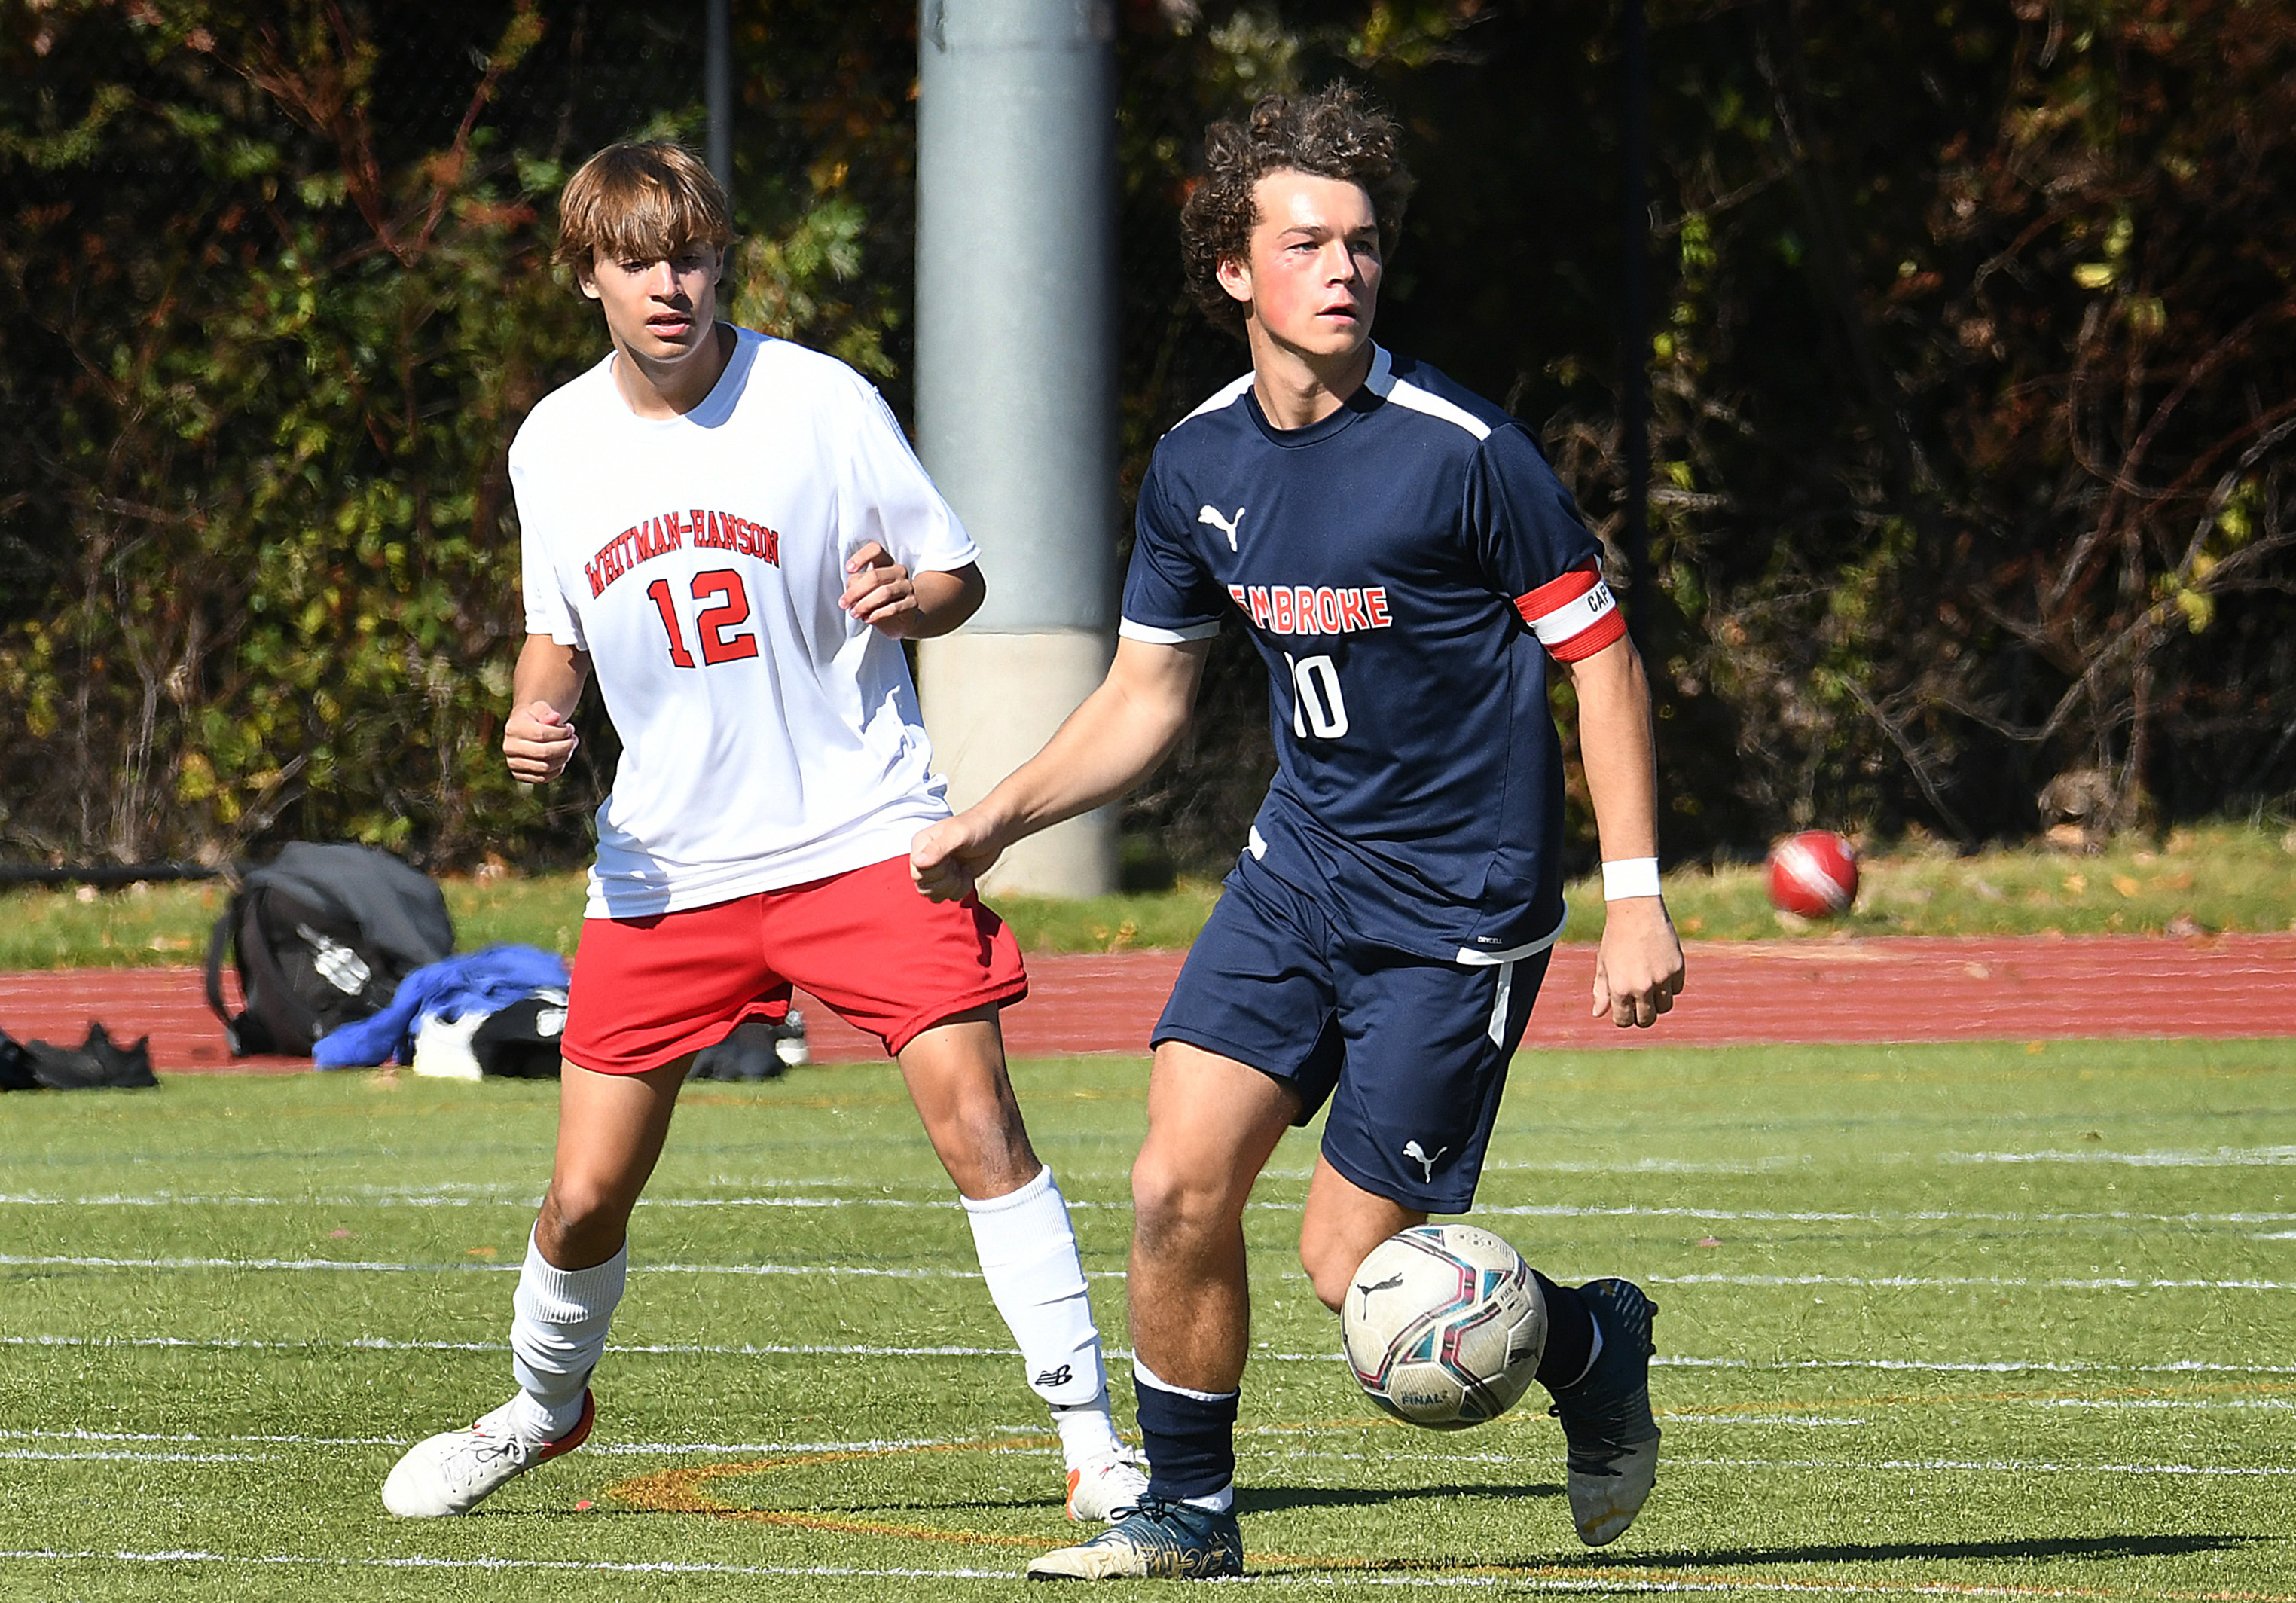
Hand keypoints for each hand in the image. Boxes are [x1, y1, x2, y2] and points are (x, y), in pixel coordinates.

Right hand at [504, 701, 577, 783]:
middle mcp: (509, 747)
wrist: (524, 729)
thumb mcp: (541, 708)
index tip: (570, 728)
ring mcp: (513, 763)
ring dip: (564, 758)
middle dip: (565, 747)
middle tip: (573, 739)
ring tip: (570, 746)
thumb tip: (555, 718)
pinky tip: (562, 757)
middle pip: (544, 753)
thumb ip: (547, 712)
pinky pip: (544, 778)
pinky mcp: (519, 775)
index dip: (561, 733)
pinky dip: (558, 768)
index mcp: (513, 728)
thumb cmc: (535, 717)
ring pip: (546, 767)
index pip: (541, 734)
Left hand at [840, 542, 919, 636]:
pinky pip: (893, 608)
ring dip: (865, 604)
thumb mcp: (863, 588)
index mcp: (885, 562)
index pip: (875, 550)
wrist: (901, 616)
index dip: (861, 557)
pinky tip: (868, 618)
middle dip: (855, 591)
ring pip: (884, 592)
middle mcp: (898, 571)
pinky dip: (877, 614)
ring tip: (855, 613)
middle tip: (844, 603)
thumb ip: (855, 584)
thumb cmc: (879, 598)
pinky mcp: (912, 603)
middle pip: (875, 575)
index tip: (849, 570)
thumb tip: (850, 592)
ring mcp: (907, 586)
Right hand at [911, 810, 1006, 902]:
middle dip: (947, 881)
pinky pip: (949, 897)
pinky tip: (967, 873)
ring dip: (954, 887)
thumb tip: (918, 862)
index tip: (951, 859)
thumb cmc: (976, 827)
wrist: (996, 831)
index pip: (917, 874)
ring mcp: (936, 871)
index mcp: (921, 845)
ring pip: (934, 896)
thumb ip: (937, 849)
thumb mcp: (958, 835)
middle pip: (924, 888)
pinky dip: (962, 889)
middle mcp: (924, 859)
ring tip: (963, 869)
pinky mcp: (949, 881)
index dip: (937, 873)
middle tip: (959, 865)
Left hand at [1590, 897, 1684, 1028]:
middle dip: (1641, 1017)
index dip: (1623, 1018)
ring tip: (1649, 988)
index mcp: (1620, 988)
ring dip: (1657, 1003)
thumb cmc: (1616, 937)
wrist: (1636, 910)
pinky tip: (1660, 972)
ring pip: (1665, 1007)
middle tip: (1638, 1006)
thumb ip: (1601, 990)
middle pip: (1647, 1020)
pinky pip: (1676, 990)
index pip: (1624, 1020)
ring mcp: (1662, 978)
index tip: (1623, 1011)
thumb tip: (1598, 1013)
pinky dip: (1669, 987)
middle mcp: (1642, 987)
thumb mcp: (1604, 964)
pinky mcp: (1677, 968)